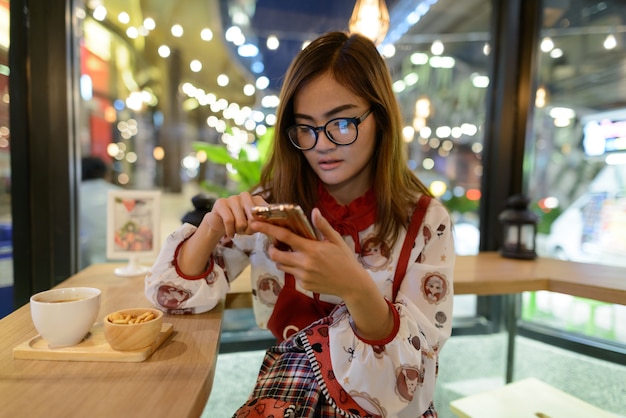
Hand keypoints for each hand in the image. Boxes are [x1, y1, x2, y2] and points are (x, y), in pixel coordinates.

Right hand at [202, 192, 267, 238]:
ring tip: (237, 231)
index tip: (261, 230)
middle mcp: (245, 195)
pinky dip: (230, 231)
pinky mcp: (221, 203)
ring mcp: (233, 198)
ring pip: (241, 222)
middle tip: (246, 232)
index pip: (266, 211)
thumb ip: (263, 223)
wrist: (219, 223)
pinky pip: (229, 221)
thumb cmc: (239, 223)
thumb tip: (272, 227)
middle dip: (250, 229)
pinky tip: (230, 233)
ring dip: (239, 231)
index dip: (264, 224)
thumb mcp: (254, 224)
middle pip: (253, 218)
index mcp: (256, 199)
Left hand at [250, 208, 370, 299]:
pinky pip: (291, 275)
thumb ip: (323, 226)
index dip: (268, 229)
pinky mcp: (303, 284)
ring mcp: (303, 275)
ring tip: (292, 254)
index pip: (285, 236)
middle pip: (276, 254)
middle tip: (275, 244)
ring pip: (281, 265)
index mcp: (311, 249)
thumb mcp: (336, 240)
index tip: (255, 223)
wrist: (352, 284)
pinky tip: (306, 267)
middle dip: (271, 248)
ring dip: (281, 259)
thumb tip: (313, 211)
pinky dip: (293, 269)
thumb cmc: (345, 259)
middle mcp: (304, 263)